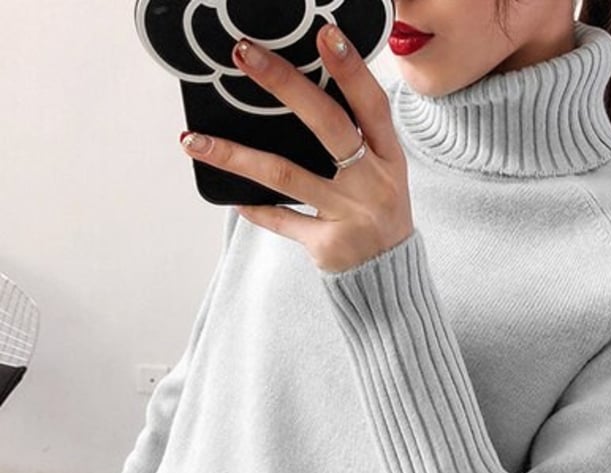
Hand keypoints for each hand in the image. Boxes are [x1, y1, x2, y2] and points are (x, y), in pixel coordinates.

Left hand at [179, 24, 414, 273]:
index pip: (372, 107)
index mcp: (389, 159)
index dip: (351, 70)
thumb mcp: (385, 173)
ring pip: (286, 175)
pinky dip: (255, 209)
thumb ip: (358, 140)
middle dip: (285, 86)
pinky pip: (282, 221)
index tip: (325, 35)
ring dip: (236, 155)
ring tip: (195, 140)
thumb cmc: (380, 215)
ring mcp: (349, 214)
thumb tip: (305, 96)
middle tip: (245, 56)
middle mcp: (372, 183)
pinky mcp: (327, 243)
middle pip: (327, 127)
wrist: (388, 274)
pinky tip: (231, 196)